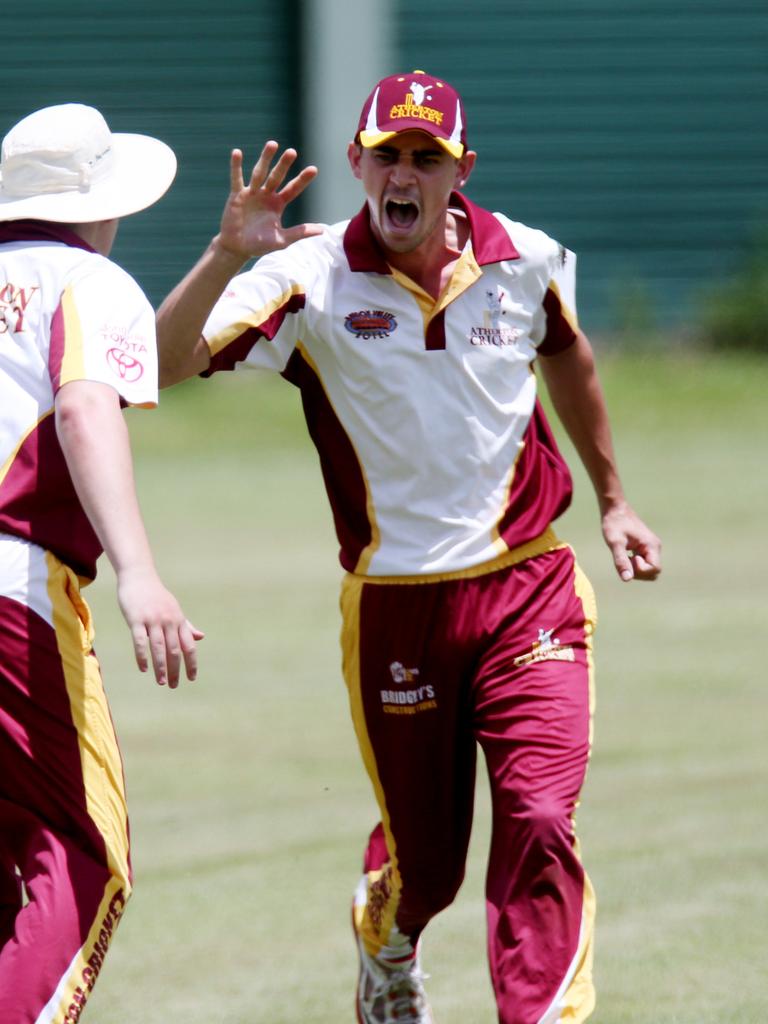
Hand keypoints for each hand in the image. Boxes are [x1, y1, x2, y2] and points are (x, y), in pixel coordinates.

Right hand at [117, 567, 203, 687]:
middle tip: (173, 686)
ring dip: (160, 667)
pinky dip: (142, 656)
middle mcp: (169, 621)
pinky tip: (143, 668)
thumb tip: (200, 637)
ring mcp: (153, 620)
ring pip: (159, 648)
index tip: (192, 678)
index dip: (191, 663)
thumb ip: (186, 625)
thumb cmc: (156, 596)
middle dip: (175, 670)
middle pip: (175, 650)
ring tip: (161, 682)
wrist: (139, 576)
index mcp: (179, 620)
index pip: (189, 645)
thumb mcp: (175, 609)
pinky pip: (140, 641)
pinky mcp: (137, 619)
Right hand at [217, 142, 322, 260]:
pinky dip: (236, 166)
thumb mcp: (282, 239)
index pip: (293, 189)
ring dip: (265, 159)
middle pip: (277, 176)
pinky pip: (237, 179)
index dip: (302, 180)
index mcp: (278, 204)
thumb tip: (323, 230)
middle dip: (284, 164)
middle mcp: (266, 195)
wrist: (238, 248)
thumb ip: (300, 232)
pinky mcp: (237, 195)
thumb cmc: (260, 244)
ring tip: (273, 144)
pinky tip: (237, 153)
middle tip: (292, 152)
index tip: (314, 169)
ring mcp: (252, 193)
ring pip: (260, 173)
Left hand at [601, 502, 661, 581]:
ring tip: (624, 555)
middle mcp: (655, 547)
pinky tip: (625, 554)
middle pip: (653, 572)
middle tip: (625, 559)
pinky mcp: (645, 547)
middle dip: (639, 572)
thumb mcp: (615, 543)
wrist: (614, 509)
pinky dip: (634, 563)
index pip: (654, 569)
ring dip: (635, 568)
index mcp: (652, 545)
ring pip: (648, 569)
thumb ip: (621, 561)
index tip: (629, 557)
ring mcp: (651, 547)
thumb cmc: (614, 524)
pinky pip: (643, 563)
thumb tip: (627, 579)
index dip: (640, 570)